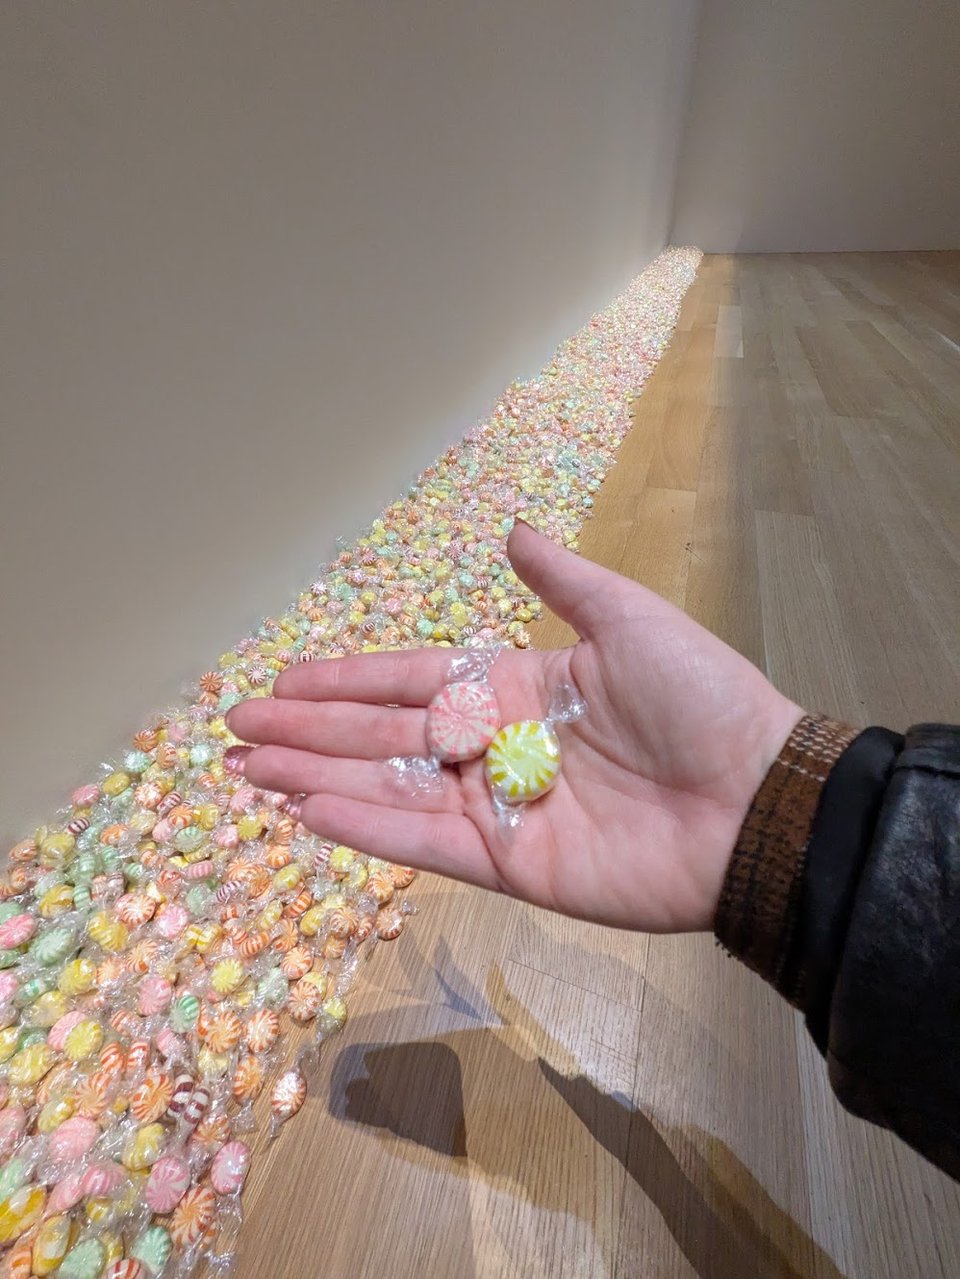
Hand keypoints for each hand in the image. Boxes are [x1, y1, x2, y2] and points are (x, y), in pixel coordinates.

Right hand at [226, 523, 801, 931]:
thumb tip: (513, 531)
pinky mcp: (511, 865)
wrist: (755, 799)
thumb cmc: (701, 701)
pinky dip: (366, 827)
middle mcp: (495, 747)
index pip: (410, 679)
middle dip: (309, 730)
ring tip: (249, 771)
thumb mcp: (630, 620)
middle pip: (383, 735)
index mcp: (516, 687)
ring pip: (389, 789)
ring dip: (317, 778)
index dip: (346, 679)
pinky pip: (425, 842)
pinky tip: (309, 810)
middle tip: (236, 728)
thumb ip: (563, 581)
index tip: (284, 678)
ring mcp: (498, 809)